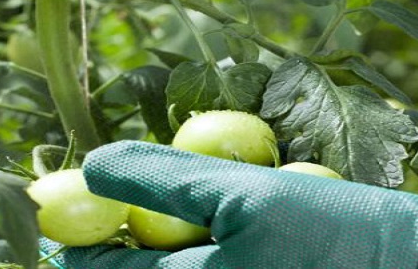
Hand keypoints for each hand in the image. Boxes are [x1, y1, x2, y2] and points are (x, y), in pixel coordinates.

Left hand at [40, 141, 417, 268]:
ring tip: (196, 209)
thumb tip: (92, 164)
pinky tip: (228, 228)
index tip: (83, 198)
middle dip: (125, 237)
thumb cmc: (337, 233)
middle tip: (140, 199)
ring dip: (167, 242)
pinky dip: (205, 253)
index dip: (80, 230)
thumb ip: (165, 178)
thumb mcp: (248, 192)